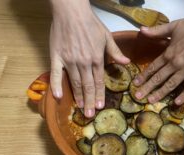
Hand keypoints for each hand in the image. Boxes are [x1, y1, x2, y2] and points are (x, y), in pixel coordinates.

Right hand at [49, 0, 129, 116]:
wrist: (71, 11)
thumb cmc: (90, 23)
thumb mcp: (107, 36)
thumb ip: (116, 52)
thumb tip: (127, 63)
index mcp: (96, 59)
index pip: (98, 81)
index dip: (99, 94)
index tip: (100, 106)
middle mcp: (84, 63)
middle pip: (87, 86)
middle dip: (89, 101)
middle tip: (90, 114)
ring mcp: (69, 61)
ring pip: (75, 83)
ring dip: (78, 97)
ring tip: (80, 109)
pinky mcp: (57, 57)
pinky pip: (56, 74)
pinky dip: (56, 85)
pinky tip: (58, 97)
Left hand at [133, 3, 183, 104]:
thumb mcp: (173, 26)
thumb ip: (156, 31)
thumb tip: (141, 30)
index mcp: (169, 53)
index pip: (152, 67)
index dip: (143, 76)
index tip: (135, 84)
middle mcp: (175, 63)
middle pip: (158, 78)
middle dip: (147, 88)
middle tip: (137, 96)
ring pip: (171, 84)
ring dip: (160, 93)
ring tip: (151, 101)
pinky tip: (177, 103)